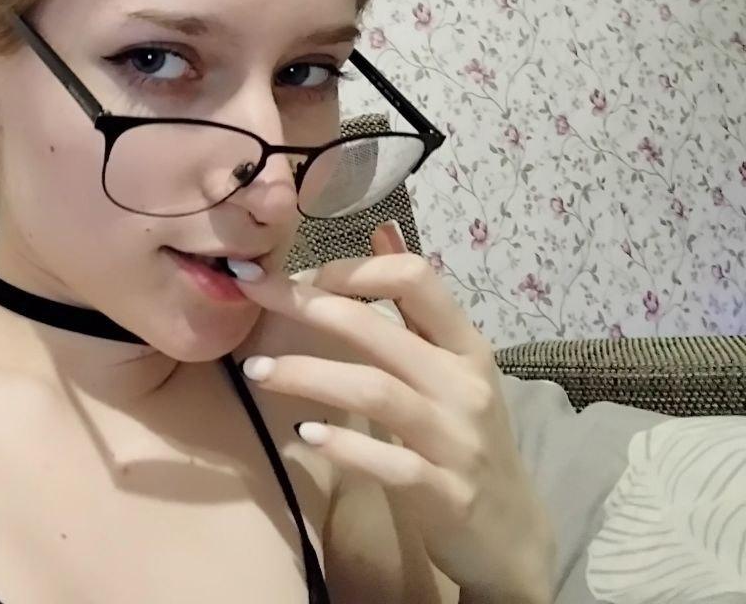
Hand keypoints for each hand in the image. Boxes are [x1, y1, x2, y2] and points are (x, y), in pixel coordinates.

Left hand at [238, 221, 554, 601]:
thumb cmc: (465, 436)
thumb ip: (415, 303)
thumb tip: (381, 230)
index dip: (352, 268)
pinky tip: (305, 436)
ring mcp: (457, 439)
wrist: (512, 534)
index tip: (299, 274)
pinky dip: (345, 447)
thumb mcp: (451, 363)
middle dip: (309, 307)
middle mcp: (464, 384)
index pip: (416, 278)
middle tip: (254, 296)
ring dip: (308, 375)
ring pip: (376, 392)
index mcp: (464, 345)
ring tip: (255, 371)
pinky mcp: (446, 493)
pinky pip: (390, 464)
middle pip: (379, 330)